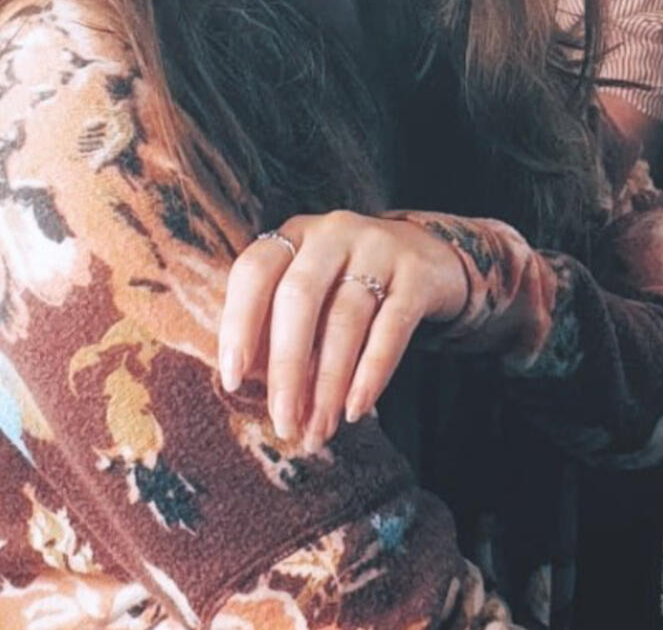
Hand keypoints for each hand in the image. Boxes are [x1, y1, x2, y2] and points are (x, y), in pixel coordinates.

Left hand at [218, 210, 468, 451]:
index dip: (239, 324)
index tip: (232, 380)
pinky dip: (372, 372)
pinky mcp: (418, 274)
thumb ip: (278, 325)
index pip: (255, 271)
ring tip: (319, 429)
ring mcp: (379, 248)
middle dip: (286, 367)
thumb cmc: (350, 286)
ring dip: (329, 383)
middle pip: (299, 297)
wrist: (430, 258)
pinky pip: (392, 327)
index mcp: (296, 235)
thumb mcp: (312, 292)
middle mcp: (333, 234)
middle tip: (283, 422)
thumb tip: (249, 381)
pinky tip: (356, 409)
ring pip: (345, 318)